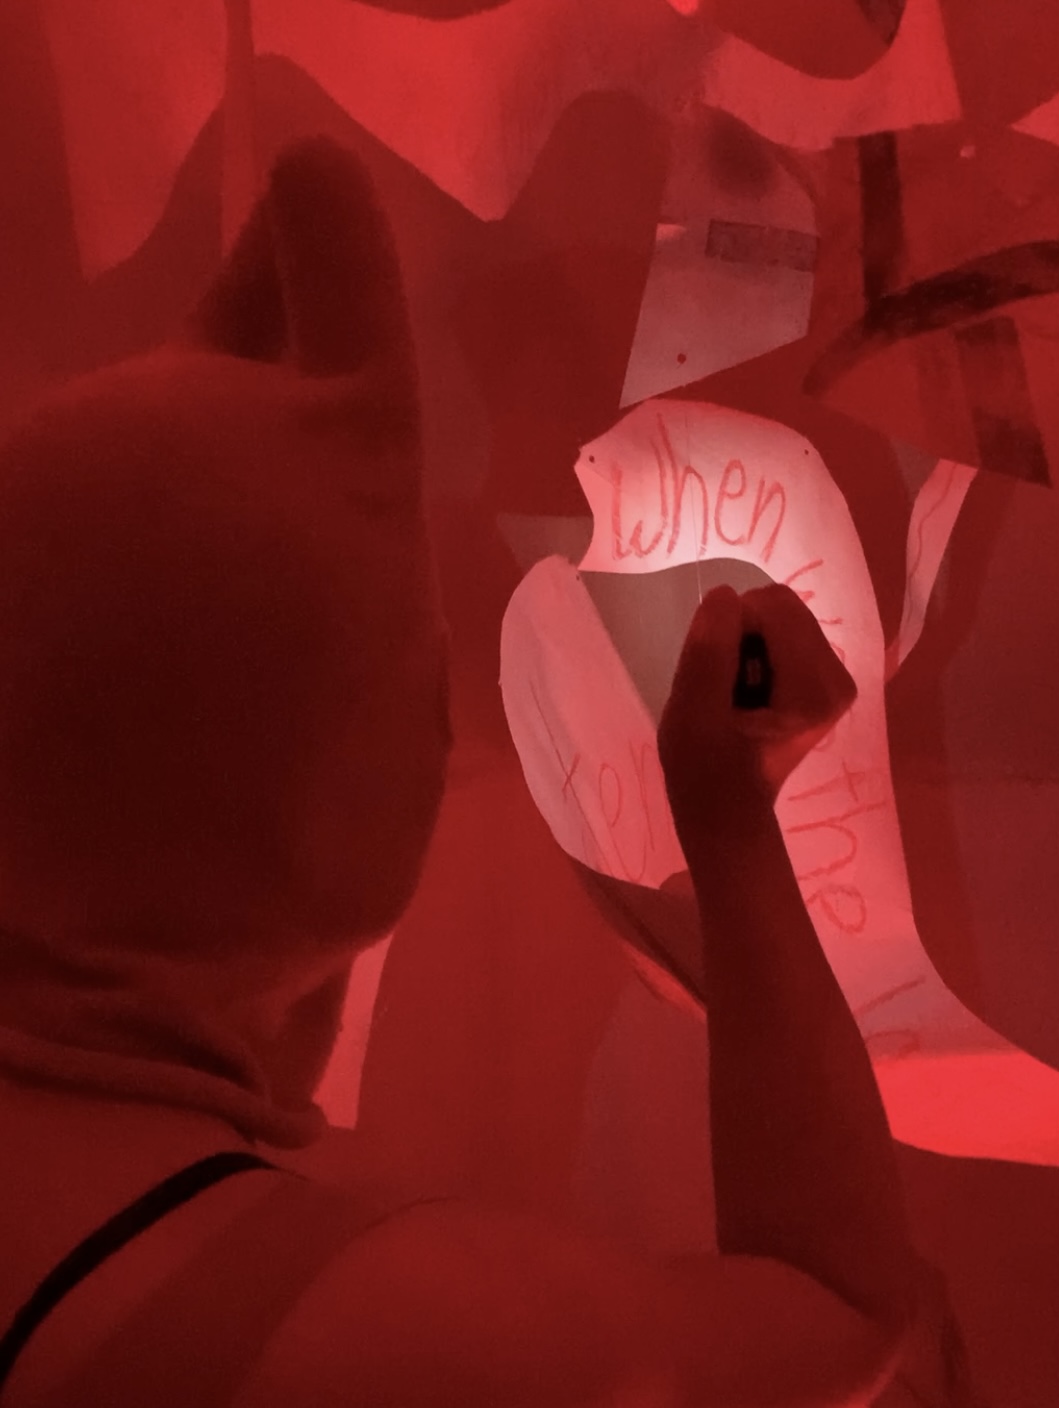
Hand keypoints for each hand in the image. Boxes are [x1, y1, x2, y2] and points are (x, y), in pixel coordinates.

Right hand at [657, 584, 855, 833]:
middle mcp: (838, 677)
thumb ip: (710, 651)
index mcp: (815, 687)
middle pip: (781, 608)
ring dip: (745, 646)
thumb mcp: (692, 712)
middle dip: (741, 636)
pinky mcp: (824, 680)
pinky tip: (745, 694)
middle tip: (725, 688)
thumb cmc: (704, 770)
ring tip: (733, 695)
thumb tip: (724, 594)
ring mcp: (835, 678)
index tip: (718, 676)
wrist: (725, 811)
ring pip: (781, 618)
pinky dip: (755, 655)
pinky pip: (784, 635)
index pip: (772, 606)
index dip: (730, 629)